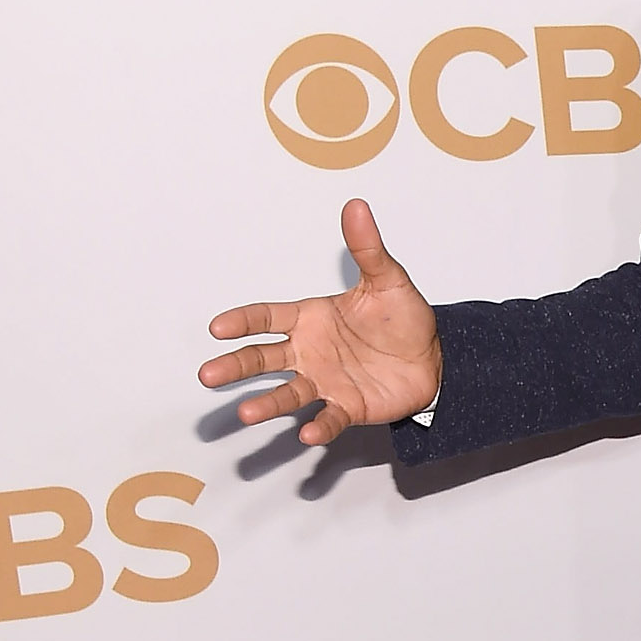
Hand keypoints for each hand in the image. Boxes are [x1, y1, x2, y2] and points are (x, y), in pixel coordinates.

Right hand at [199, 199, 441, 449]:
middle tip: (207, 376)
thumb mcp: (387, 279)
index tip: (217, 327)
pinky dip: (319, 426)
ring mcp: (325, 381)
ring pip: (288, 393)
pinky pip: (329, 417)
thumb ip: (367, 249)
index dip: (243, 321)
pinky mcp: (347, 406)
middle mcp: (310, 351)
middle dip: (235, 366)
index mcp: (311, 318)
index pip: (267, 317)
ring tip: (246, 413)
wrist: (433, 358)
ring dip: (267, 403)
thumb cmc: (403, 318)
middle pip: (263, 358)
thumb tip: (357, 207)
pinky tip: (308, 434)